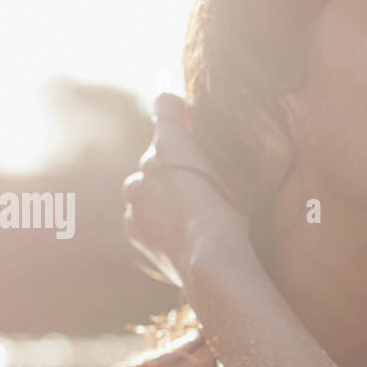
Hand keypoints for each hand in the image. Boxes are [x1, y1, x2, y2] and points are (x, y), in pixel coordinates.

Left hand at [123, 93, 248, 287]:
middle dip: (170, 162)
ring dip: (156, 191)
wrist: (211, 259)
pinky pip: (136, 215)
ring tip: (181, 210)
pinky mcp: (133, 227)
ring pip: (140, 186)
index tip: (183, 115)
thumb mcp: (232, 177)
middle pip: (154, 154)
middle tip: (194, 180)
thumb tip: (205, 151)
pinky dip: (150, 218)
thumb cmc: (230, 216)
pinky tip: (172, 230)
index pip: (165, 106)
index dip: (174, 109)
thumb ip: (212, 158)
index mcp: (172, 144)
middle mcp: (147, 166)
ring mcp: (136, 198)